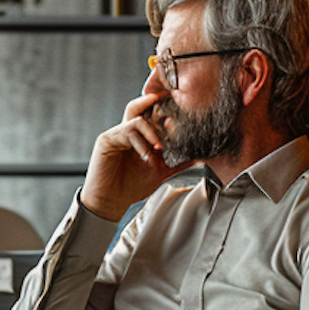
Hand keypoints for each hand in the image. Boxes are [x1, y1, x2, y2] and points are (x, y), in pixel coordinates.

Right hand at [81, 92, 182, 219]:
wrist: (112, 204)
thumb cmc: (133, 190)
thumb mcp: (162, 174)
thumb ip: (179, 165)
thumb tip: (200, 160)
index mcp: (142, 137)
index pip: (154, 115)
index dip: (167, 111)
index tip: (183, 115)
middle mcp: (130, 132)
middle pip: (143, 106)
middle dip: (159, 104)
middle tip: (173, 108)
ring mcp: (118, 134)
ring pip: (137, 116)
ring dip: (152, 129)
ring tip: (160, 146)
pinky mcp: (107, 139)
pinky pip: (128, 131)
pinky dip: (141, 141)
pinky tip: (147, 155)